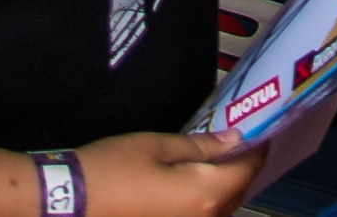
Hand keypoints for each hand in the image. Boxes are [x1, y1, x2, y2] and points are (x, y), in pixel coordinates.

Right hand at [80, 129, 274, 215]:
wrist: (74, 201)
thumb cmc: (115, 168)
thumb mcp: (158, 146)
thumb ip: (201, 146)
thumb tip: (235, 139)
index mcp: (205, 194)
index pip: (246, 170)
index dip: (257, 148)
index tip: (261, 129)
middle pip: (238, 192)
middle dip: (243, 166)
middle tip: (241, 139)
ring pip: (222, 208)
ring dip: (227, 185)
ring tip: (221, 157)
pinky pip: (204, 216)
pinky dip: (209, 199)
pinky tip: (199, 181)